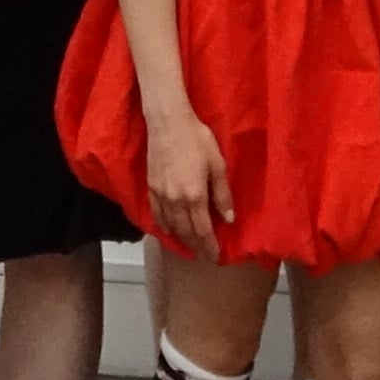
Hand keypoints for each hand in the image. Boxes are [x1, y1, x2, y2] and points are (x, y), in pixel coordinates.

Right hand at [144, 107, 234, 260]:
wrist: (168, 123)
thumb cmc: (197, 140)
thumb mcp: (218, 165)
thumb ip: (222, 194)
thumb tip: (229, 219)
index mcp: (195, 196)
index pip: (202, 230)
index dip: (209, 246)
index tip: (215, 256)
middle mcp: (176, 201)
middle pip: (186, 232)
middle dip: (196, 246)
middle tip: (204, 256)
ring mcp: (161, 195)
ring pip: (171, 225)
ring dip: (182, 239)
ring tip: (190, 247)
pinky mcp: (151, 187)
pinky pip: (157, 214)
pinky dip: (164, 226)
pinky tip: (169, 230)